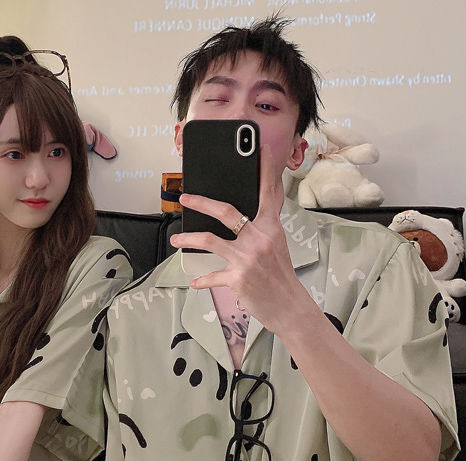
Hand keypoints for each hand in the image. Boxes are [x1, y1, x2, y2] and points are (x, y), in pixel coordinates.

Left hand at [170, 145, 314, 334]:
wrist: (289, 306)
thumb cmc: (280, 276)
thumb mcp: (276, 246)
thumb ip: (260, 228)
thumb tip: (239, 217)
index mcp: (271, 227)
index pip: (268, 193)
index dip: (264, 170)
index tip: (260, 149)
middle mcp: (259, 239)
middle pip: (226, 211)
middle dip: (201, 202)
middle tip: (185, 197)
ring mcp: (247, 258)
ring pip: (209, 241)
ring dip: (188, 239)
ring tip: (176, 239)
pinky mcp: (238, 278)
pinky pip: (212, 276)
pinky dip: (201, 280)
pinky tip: (193, 281)